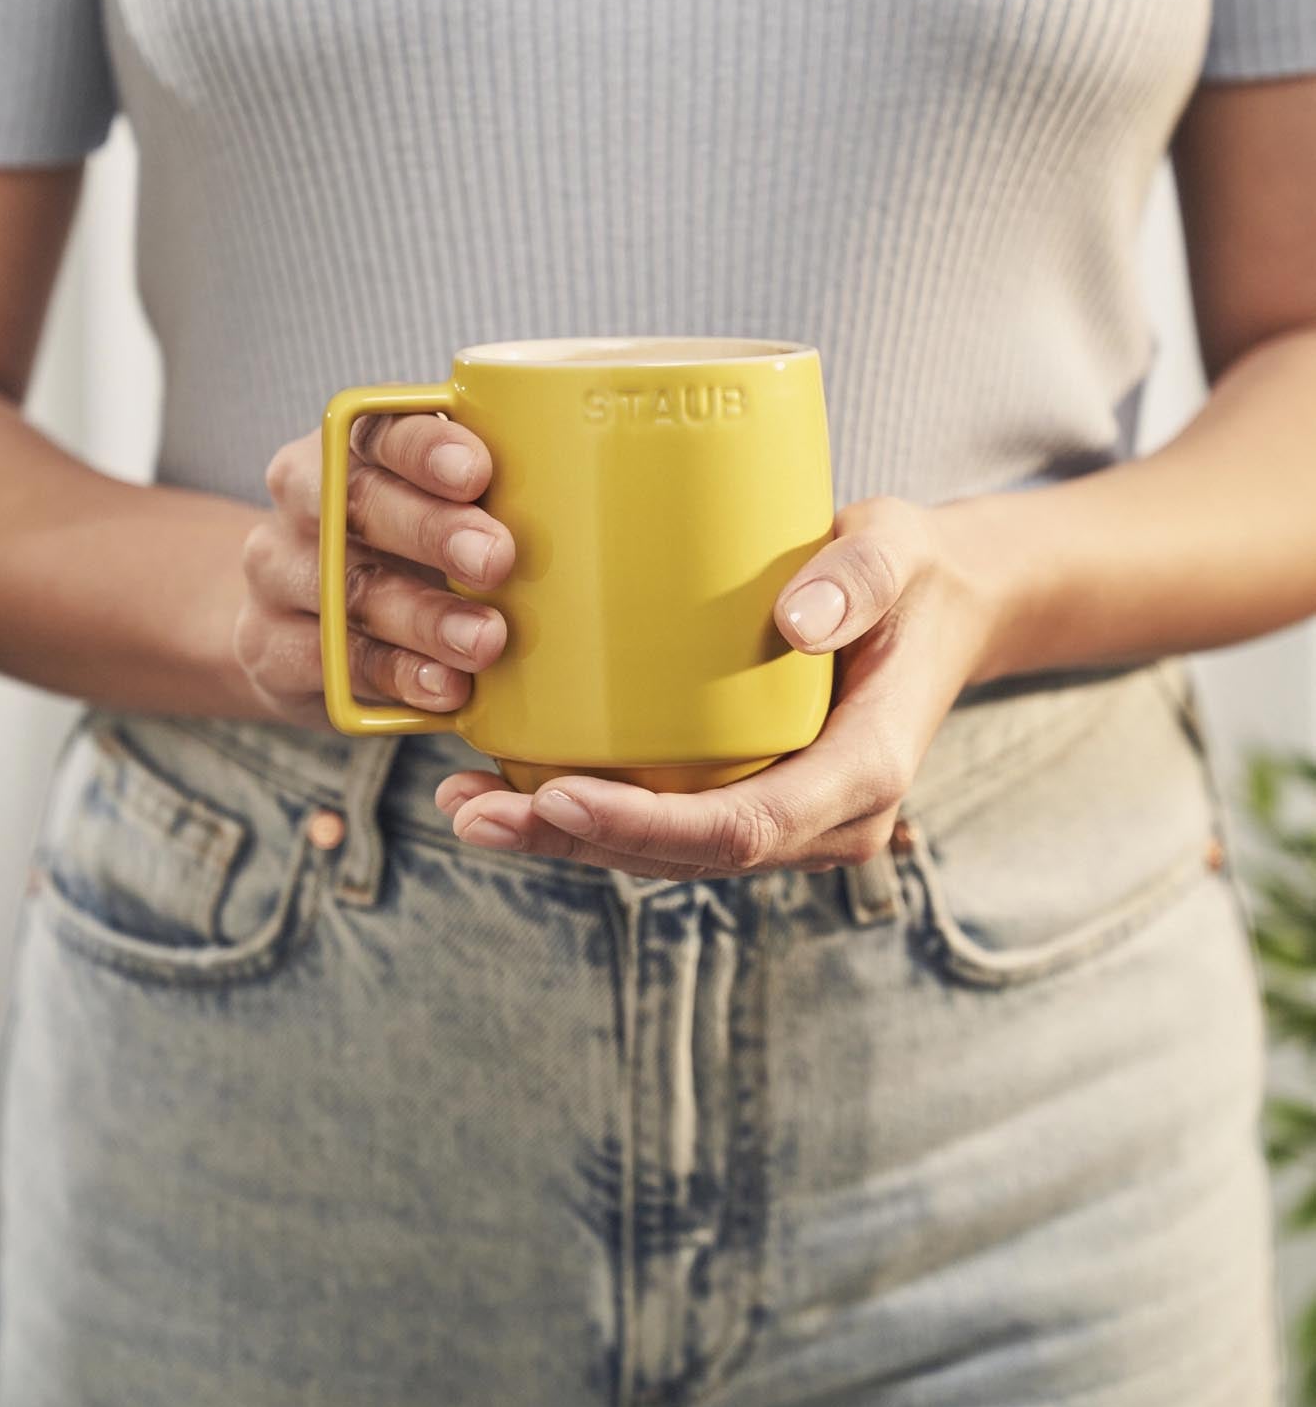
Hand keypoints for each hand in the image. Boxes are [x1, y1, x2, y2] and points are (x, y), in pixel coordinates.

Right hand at [232, 412, 514, 727]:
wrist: (302, 617)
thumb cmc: (408, 546)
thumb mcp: (441, 505)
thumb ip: (493, 492)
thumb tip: (595, 492)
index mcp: (349, 445)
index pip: (378, 428)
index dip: (424, 446)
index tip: (477, 471)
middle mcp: (303, 501)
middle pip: (358, 504)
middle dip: (432, 531)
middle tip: (497, 557)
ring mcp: (278, 575)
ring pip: (348, 591)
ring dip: (422, 617)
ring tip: (486, 639)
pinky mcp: (270, 648)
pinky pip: (333, 663)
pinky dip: (395, 676)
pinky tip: (446, 688)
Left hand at [435, 495, 1004, 875]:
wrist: (942, 607)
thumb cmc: (913, 574)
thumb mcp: (901, 549)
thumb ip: (862, 575)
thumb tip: (800, 618)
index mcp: (863, 773)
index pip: (743, 828)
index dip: (644, 826)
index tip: (557, 796)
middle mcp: (823, 818)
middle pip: (686, 856)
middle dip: (574, 843)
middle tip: (470, 808)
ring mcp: (787, 816)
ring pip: (666, 854)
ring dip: (564, 839)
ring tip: (464, 805)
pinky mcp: (752, 793)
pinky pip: (666, 822)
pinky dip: (589, 813)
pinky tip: (511, 784)